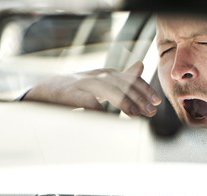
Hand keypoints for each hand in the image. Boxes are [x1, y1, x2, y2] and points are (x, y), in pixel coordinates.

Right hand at [23, 61, 161, 116]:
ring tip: (135, 114)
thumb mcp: (102, 80)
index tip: (157, 102)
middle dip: (139, 98)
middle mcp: (97, 76)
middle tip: (150, 111)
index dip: (145, 90)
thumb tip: (141, 65)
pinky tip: (108, 118)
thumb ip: (122, 76)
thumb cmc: (79, 89)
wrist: (49, 90)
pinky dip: (99, 109)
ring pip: (108, 90)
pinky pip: (88, 101)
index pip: (130, 79)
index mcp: (105, 74)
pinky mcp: (71, 94)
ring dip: (124, 102)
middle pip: (122, 84)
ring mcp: (83, 84)